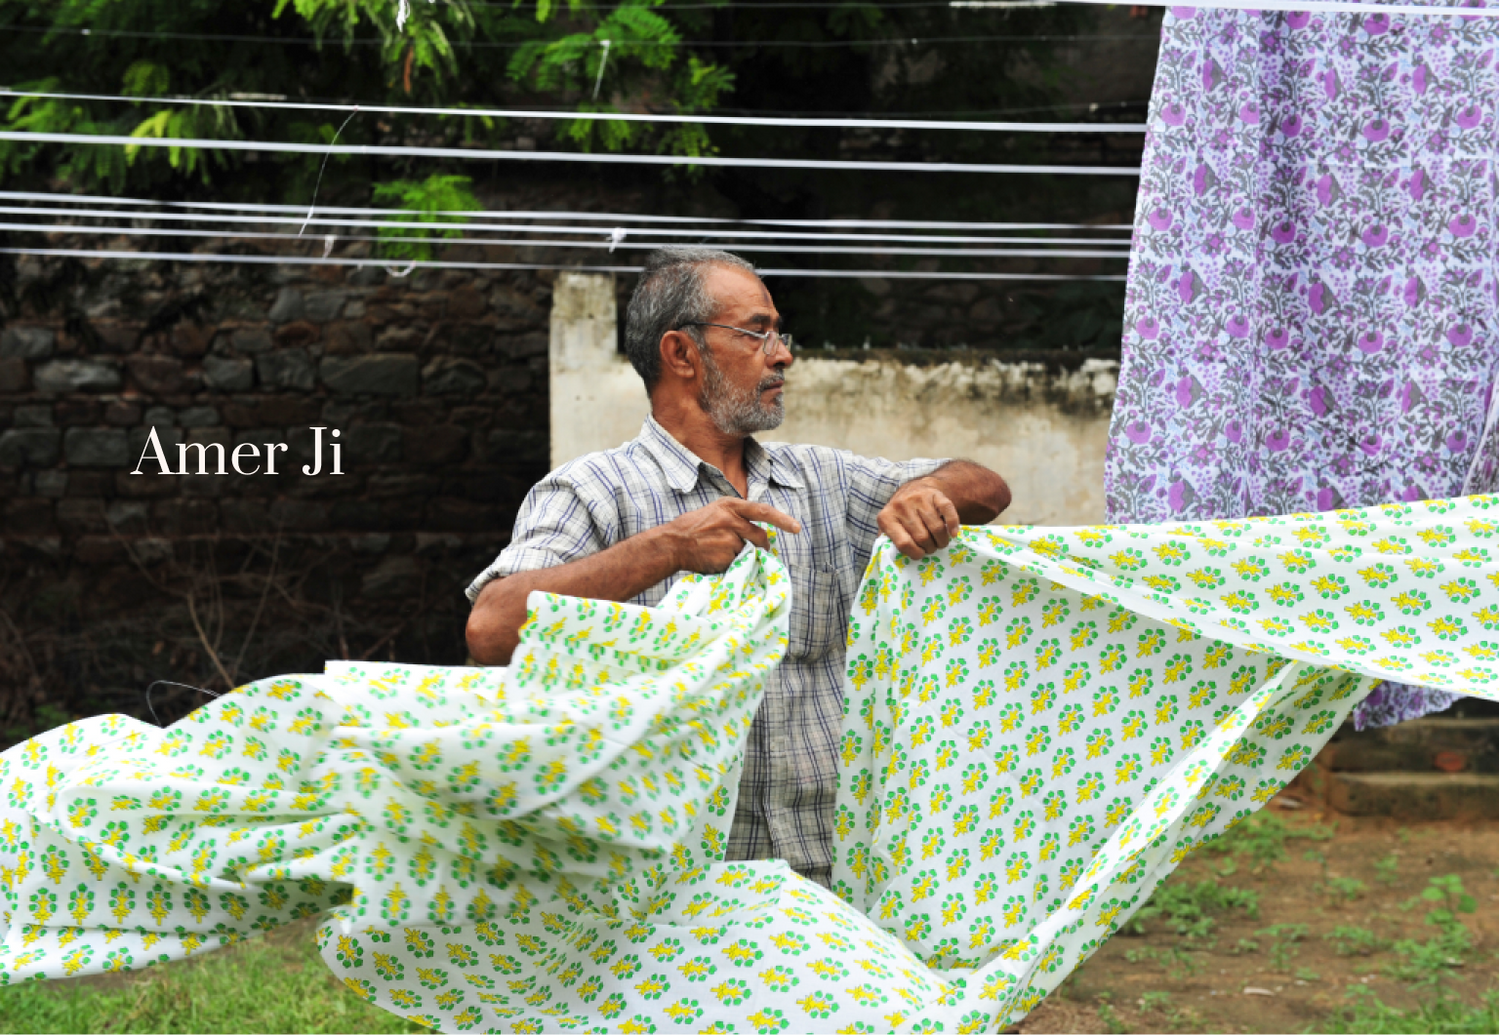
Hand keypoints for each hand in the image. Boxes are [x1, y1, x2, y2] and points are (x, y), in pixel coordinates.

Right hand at [657, 498, 801, 573]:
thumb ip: (736, 518)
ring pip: (747, 550)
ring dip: (739, 555)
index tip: (796, 528)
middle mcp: (732, 519)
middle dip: (762, 546)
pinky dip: (731, 564)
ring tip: (718, 551)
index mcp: (730, 505)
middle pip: (759, 536)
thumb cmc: (692, 528)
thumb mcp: (715, 513)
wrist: (672, 543)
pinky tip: (715, 559)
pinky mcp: (726, 555)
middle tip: (758, 551)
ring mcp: (729, 538)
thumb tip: (758, 532)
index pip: (763, 511)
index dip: (782, 520)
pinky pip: (737, 562)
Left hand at [878, 478, 960, 560]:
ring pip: (936, 528)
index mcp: (886, 517)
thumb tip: (892, 558)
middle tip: (931, 548)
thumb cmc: (901, 513)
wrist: (914, 488)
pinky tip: (953, 533)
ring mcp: (918, 498)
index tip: (921, 554)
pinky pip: (948, 512)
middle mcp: (901, 505)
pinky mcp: (935, 494)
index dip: (915, 553)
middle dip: (930, 548)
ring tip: (941, 543)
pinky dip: (953, 525)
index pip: (903, 543)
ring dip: (942, 540)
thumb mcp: (888, 525)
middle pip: (922, 537)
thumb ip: (887, 540)